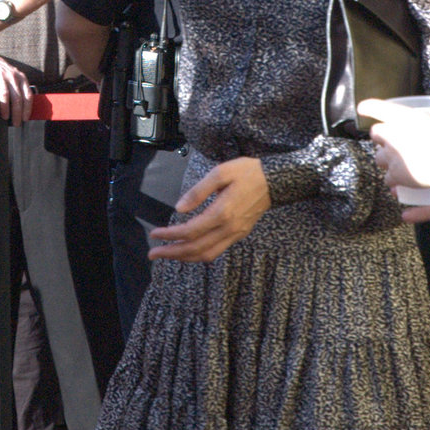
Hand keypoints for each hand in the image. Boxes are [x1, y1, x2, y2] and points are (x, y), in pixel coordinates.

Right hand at [0, 49, 34, 122]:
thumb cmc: (0, 73)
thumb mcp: (13, 78)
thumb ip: (18, 89)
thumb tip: (22, 110)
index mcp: (20, 77)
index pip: (28, 95)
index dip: (27, 108)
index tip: (25, 118)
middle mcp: (11, 76)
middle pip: (17, 97)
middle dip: (17, 112)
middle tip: (16, 123)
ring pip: (5, 94)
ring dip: (5, 108)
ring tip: (5, 116)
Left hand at [148, 156, 268, 262]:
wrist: (275, 181)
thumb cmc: (247, 172)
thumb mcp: (220, 173)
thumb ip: (198, 191)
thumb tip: (179, 208)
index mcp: (222, 212)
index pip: (190, 231)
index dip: (170, 235)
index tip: (155, 234)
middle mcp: (229, 228)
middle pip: (196, 249)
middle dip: (172, 253)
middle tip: (153, 253)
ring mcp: (235, 234)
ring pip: (206, 254)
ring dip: (185, 257)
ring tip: (168, 254)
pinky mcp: (239, 234)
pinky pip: (216, 251)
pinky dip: (199, 254)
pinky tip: (189, 249)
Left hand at [363, 100, 429, 196]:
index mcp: (403, 117)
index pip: (377, 108)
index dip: (368, 107)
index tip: (363, 108)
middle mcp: (392, 134)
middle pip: (375, 133)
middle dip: (380, 137)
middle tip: (389, 141)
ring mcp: (392, 155)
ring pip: (378, 157)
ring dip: (384, 159)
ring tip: (394, 163)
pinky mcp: (395, 174)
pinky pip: (387, 179)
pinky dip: (392, 182)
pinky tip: (397, 186)